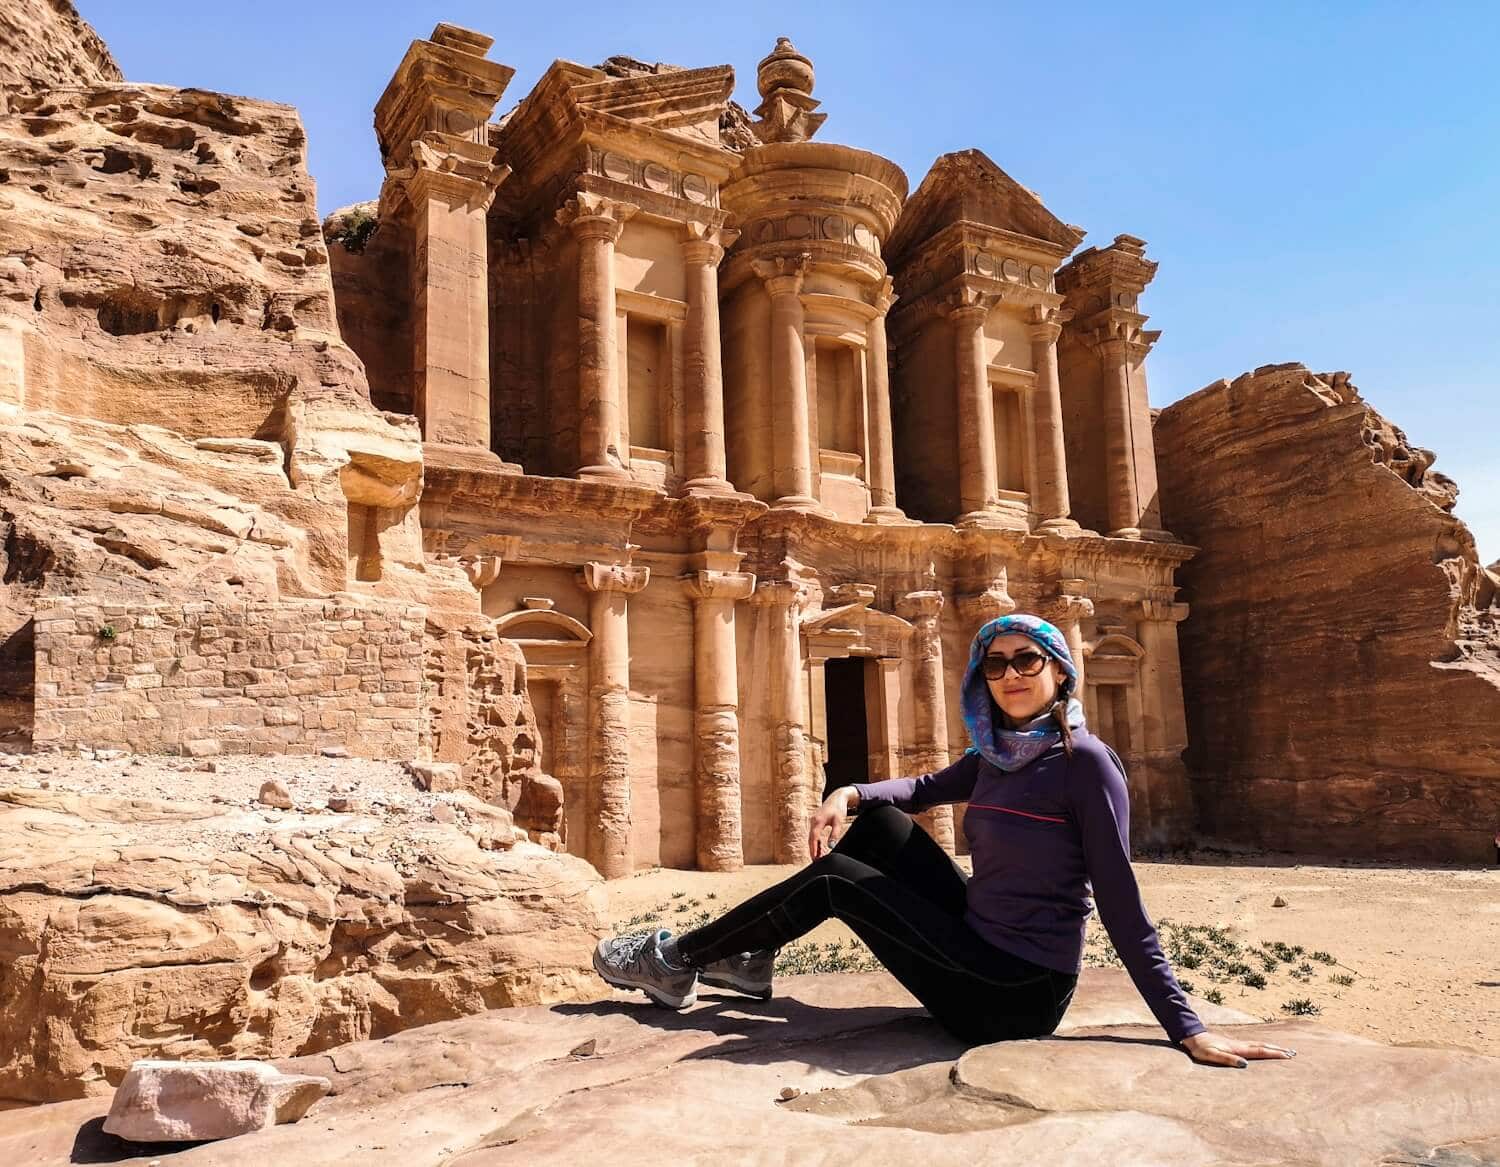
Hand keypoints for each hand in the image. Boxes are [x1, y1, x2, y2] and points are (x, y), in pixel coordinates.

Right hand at [807, 787, 856, 860]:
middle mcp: (813, 821)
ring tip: (818, 858)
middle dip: (813, 850)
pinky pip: (814, 834)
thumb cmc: (838, 808)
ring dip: (814, 847)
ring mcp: (813, 821)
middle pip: (811, 839)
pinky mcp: (816, 822)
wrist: (838, 797)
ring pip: (812, 837)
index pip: (814, 838)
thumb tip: (830, 846)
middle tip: (815, 861)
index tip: (815, 858)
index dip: (814, 849)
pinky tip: (820, 849)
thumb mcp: (839, 821)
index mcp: (818, 821)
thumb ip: (834, 834)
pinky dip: (816, 842)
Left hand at [1181, 1030, 1296, 1067]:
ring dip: (1271, 1047)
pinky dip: (1262, 1047)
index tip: (1288, 1056)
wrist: (1191, 1036)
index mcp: (1237, 1048)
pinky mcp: (1233, 1045)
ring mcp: (1236, 1043)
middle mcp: (1239, 1045)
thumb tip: (1245, 1065)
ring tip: (1283, 1050)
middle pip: (1262, 1046)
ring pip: (1258, 1045)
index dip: (1274, 1054)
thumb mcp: (1212, 1055)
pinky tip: (1262, 1048)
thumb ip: (1227, 1059)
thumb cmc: (1200, 1048)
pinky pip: (1252, 1046)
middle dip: (1277, 1049)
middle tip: (1293, 1053)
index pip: (1259, 1051)